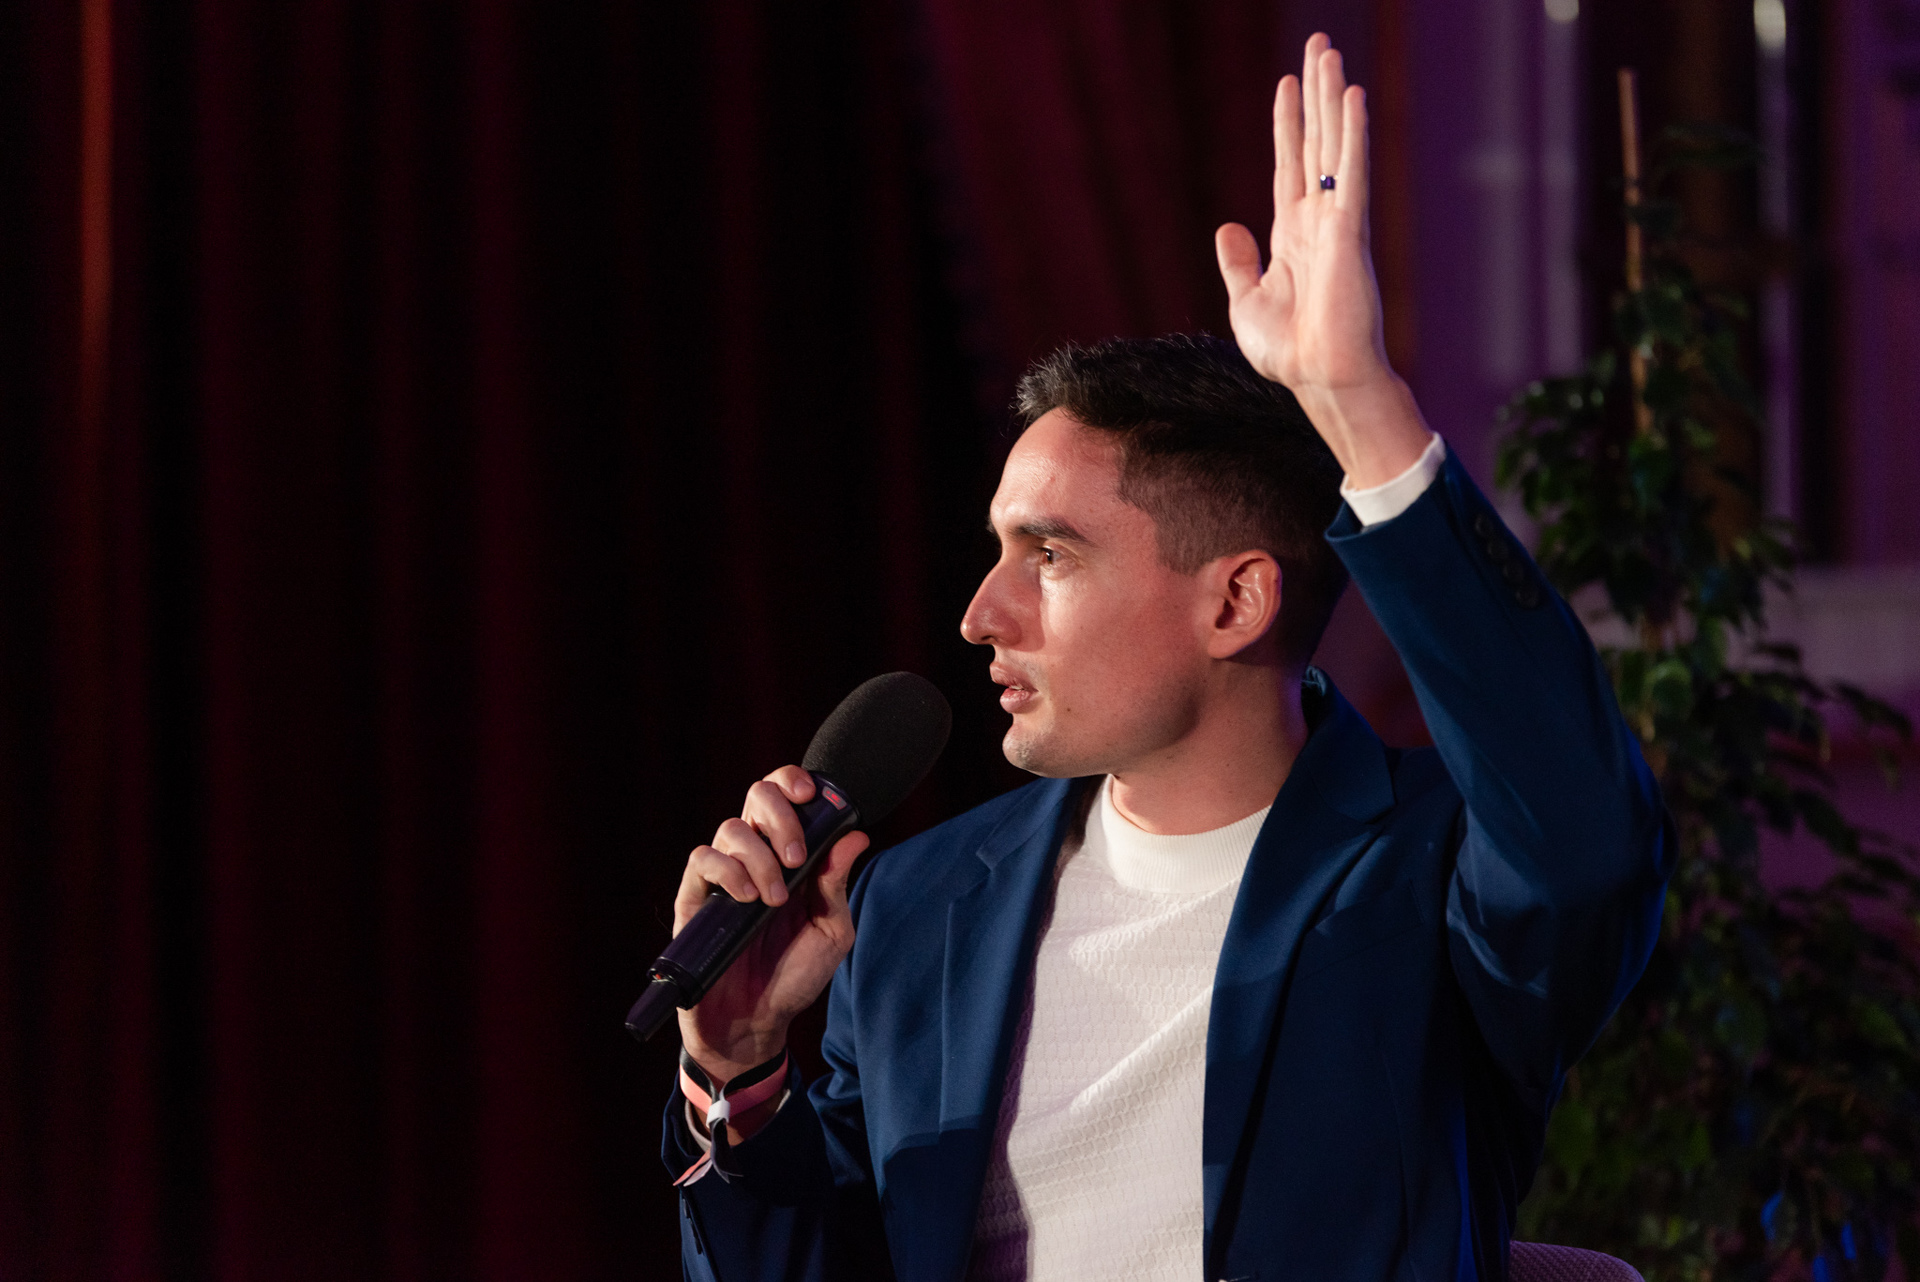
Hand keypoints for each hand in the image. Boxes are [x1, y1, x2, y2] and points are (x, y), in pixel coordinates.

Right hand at [674, 766, 869, 1085]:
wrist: (756, 1025)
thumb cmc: (795, 978)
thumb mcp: (830, 932)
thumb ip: (837, 885)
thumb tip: (856, 837)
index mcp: (790, 857)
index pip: (786, 798)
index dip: (795, 783)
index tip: (813, 794)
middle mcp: (755, 857)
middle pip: (757, 796)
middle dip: (781, 816)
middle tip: (796, 857)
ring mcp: (723, 876)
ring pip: (731, 828)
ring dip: (759, 857)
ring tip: (773, 899)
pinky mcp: (695, 898)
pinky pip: (702, 860)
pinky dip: (727, 871)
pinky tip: (747, 899)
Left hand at [1215, 34, 1431, 488]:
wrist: (1318, 380)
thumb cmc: (1289, 353)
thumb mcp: (1246, 303)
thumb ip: (1238, 263)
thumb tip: (1228, 227)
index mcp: (1292, 235)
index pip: (1289, 164)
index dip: (1288, 123)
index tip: (1287, 82)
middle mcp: (1317, 220)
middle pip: (1315, 142)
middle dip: (1315, 94)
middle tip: (1320, 45)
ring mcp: (1336, 223)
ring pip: (1335, 147)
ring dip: (1333, 100)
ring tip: (1331, 54)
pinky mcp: (1350, 233)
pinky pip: (1351, 174)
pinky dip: (1352, 136)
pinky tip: (1352, 99)